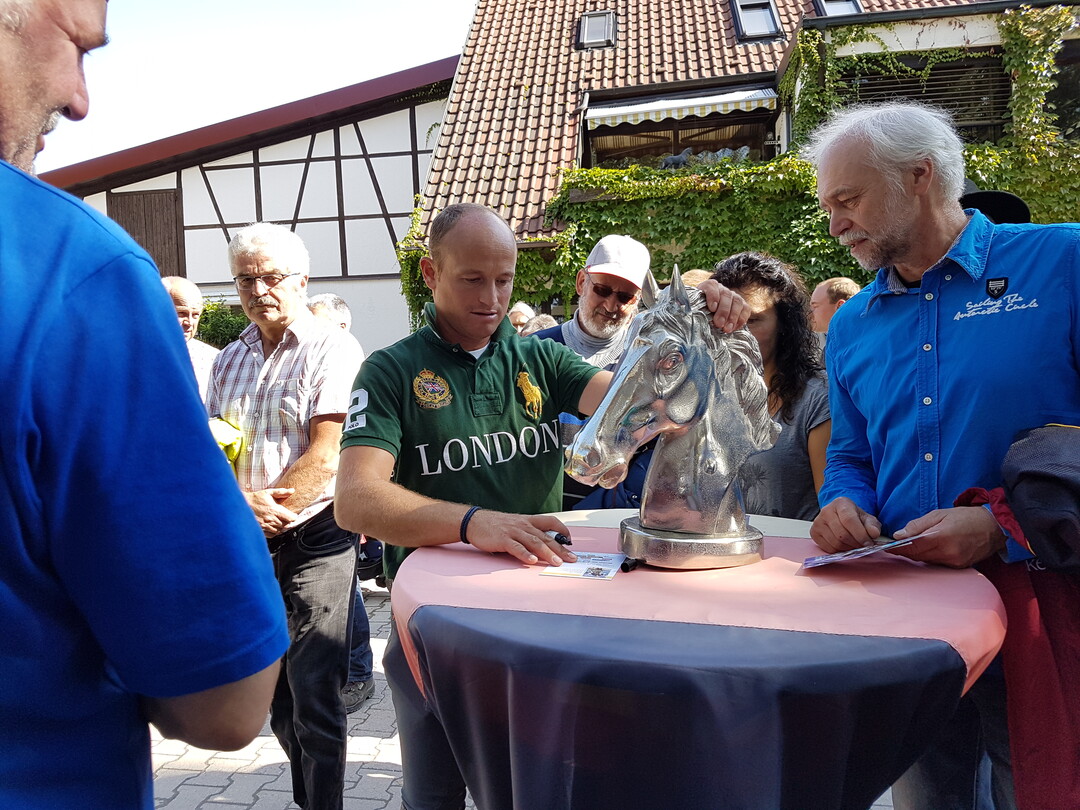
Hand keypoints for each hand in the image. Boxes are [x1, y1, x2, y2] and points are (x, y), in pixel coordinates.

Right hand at [245, 488, 298, 537]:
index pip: (291, 518)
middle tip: (286, 517)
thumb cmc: (255, 499)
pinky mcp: (261, 530)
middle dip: (288, 522)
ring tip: (279, 521)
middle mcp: (271, 520)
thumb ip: (281, 492)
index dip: (293, 517)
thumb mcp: (268, 492)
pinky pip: (272, 535)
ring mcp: (266, 526)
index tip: (292, 515)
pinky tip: (273, 526)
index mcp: (274, 510)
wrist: (241, 505)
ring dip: (282, 527)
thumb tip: (292, 490)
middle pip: (287, 525)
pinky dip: (275, 532)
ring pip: (280, 531)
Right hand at [463, 510, 578, 566]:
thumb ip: (527, 533)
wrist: (474, 521)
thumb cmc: (494, 525)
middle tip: (572, 558)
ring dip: (547, 553)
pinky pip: (516, 547)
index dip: (562, 530)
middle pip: (546, 537)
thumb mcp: (514, 525)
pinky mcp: (503, 539)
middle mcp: (523, 525)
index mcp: (527, 521)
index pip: (550, 522)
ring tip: (556, 562)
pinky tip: (532, 560)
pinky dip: (525, 554)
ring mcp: (513, 532)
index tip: (570, 540)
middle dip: (560, 548)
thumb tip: (541, 545)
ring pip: (534, 542)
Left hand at [698, 280, 750, 332]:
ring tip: (727, 329)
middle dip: (723, 311)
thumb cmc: (699, 312)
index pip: (711, 286)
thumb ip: (693, 309)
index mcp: (708, 287)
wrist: (708, 315)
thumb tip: (689, 314)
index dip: (713, 296)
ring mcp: (733, 296)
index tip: (712, 308)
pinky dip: (741, 319)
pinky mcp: (742, 305)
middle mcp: (722, 289)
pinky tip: (734, 328)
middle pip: (726, 296)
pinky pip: (746, 309)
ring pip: (737, 301)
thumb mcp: (693, 309)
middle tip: (719, 324)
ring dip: (733, 317)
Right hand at [810, 497, 881, 552]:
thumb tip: (874, 533)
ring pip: (835, 543)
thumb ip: (872, 525)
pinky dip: (839, 551)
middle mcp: (826, 511)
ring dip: (848, 548)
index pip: (849, 520)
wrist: (840, 515)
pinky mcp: (814, 532)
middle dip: (855, 544)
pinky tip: (844, 545)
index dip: (860, 534)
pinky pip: (828, 548)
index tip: (869, 543)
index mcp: (840, 503)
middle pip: (842, 534)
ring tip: (854, 545)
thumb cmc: (854, 517)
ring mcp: (818, 522)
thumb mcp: (867, 518)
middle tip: (863, 546)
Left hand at [890, 507, 1005, 567]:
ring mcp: (954, 562)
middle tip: (893, 546)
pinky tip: (927, 550)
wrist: (993, 527)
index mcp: (942, 537)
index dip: (897, 547)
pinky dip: (929, 557)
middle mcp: (948, 552)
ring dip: (916, 554)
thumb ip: (918, 525)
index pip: (912, 546)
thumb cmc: (966, 517)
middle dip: (904, 551)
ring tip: (909, 546)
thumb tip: (899, 535)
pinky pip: (937, 563)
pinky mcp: (959, 567)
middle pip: (917, 556)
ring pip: (926, 561)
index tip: (885, 546)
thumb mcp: (939, 514)